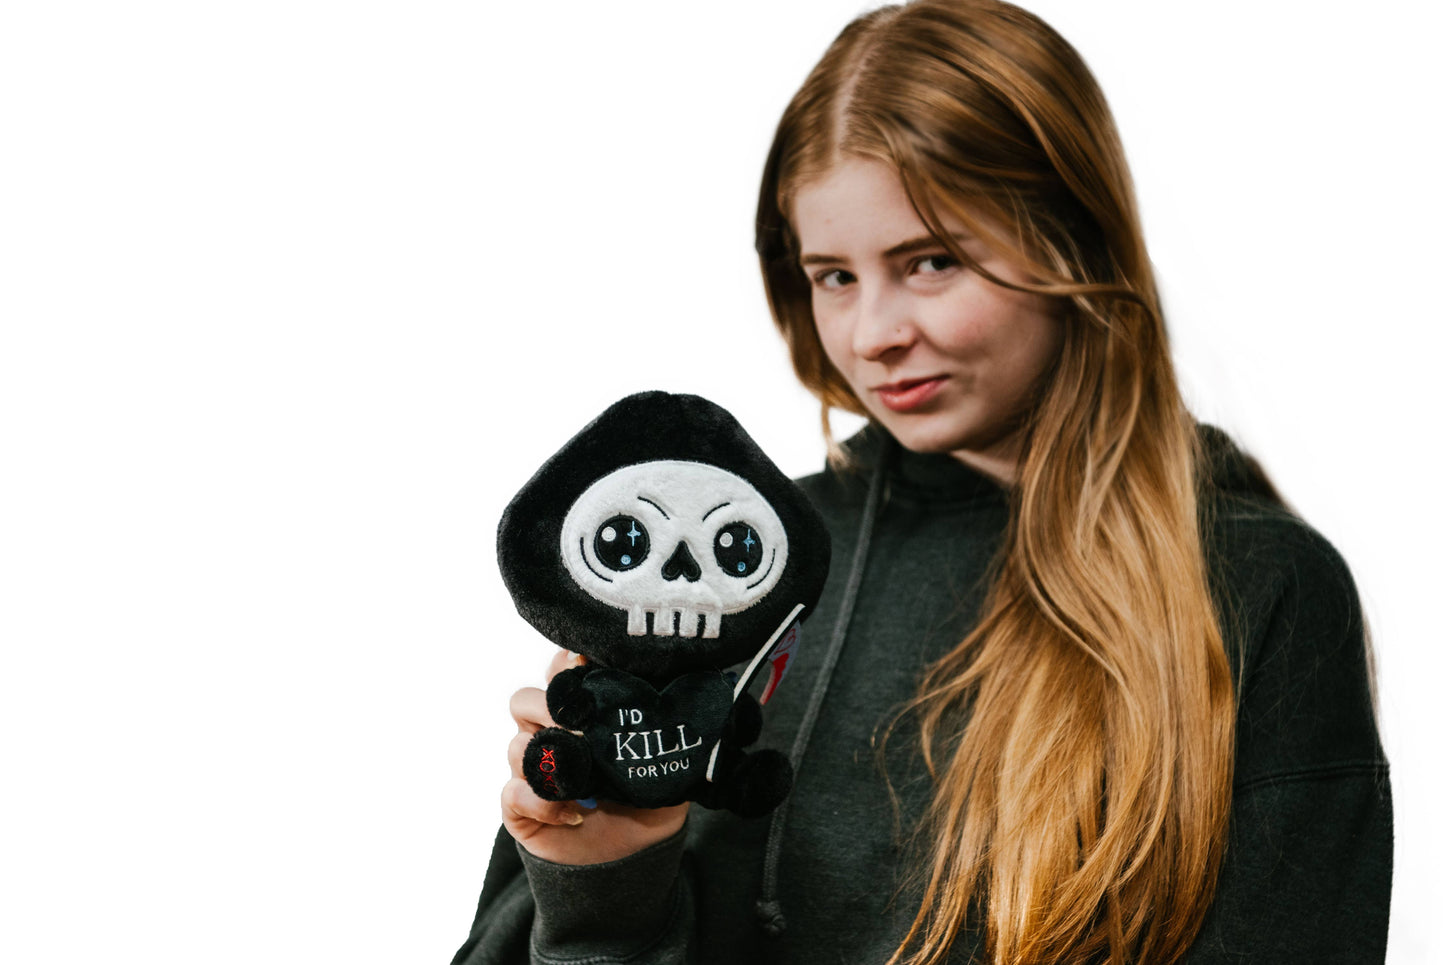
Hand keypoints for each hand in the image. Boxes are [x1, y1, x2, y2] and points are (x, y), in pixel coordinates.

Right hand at [501, 649, 688, 864]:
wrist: (632, 862)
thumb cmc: (646, 804)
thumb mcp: (665, 765)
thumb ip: (664, 733)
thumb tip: (671, 697)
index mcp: (579, 717)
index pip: (558, 676)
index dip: (562, 667)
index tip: (583, 667)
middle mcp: (549, 737)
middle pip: (523, 701)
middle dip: (548, 707)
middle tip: (580, 724)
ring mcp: (532, 773)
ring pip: (516, 747)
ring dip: (549, 759)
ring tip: (584, 779)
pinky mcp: (521, 809)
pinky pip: (513, 794)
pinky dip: (542, 802)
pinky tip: (575, 813)